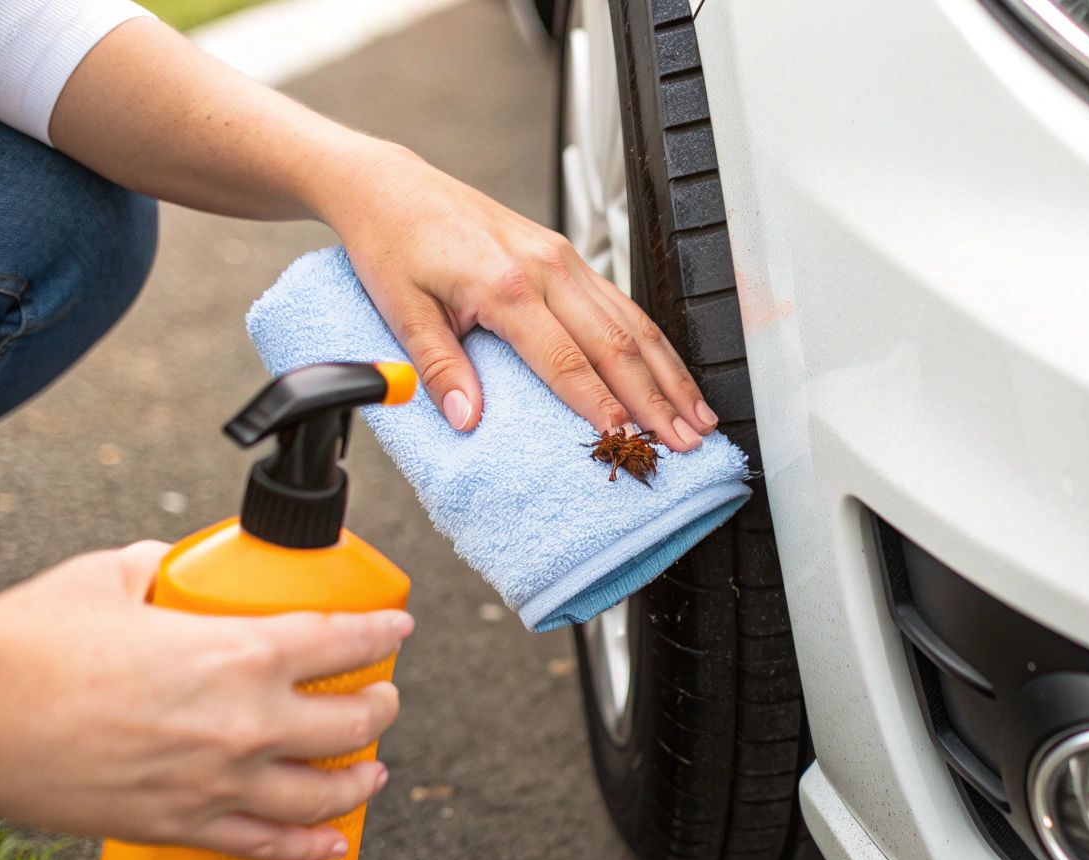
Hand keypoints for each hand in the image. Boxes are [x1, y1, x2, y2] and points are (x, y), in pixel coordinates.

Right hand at [0, 543, 408, 859]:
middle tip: (381, 700)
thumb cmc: (33, 644)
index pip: (346, 640)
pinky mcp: (183, 825)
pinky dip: (305, 848)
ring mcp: (220, 780)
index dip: (382, 633)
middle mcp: (248, 721)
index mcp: (243, 651)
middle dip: (380, 708)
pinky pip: (265, 844)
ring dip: (358, 780)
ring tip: (371, 772)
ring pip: (324, 791)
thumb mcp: (118, 575)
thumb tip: (177, 569)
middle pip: (354, 723)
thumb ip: (167, 570)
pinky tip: (327, 844)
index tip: (396, 630)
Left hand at [316, 144, 718, 449]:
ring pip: (633, 322)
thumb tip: (467, 418)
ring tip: (696, 416)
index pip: (567, 360)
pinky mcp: (567, 256)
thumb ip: (439, 367)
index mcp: (506, 283)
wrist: (392, 189)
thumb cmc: (394, 242)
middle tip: (684, 441)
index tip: (627, 440)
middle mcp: (546, 267)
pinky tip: (671, 373)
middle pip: (617, 343)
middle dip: (656, 398)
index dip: (601, 405)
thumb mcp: (401, 311)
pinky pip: (623, 303)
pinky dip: (654, 344)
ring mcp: (563, 258)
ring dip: (669, 373)